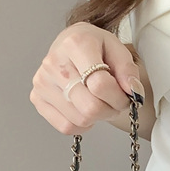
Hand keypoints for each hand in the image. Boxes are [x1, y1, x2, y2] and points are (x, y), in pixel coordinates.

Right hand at [30, 20, 144, 134]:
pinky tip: (84, 108)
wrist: (71, 44)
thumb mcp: (118, 49)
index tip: (125, 95)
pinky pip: (65, 126)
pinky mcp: (37, 98)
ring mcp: (42, 81)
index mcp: (75, 44)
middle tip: (114, 101)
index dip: (119, 97)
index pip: (100, 85)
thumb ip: (128, 70)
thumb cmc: (96, 47)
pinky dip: (81, 124)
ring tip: (99, 101)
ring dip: (97, 117)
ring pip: (80, 119)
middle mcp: (54, 62)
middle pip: (90, 106)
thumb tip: (132, 91)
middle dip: (110, 109)